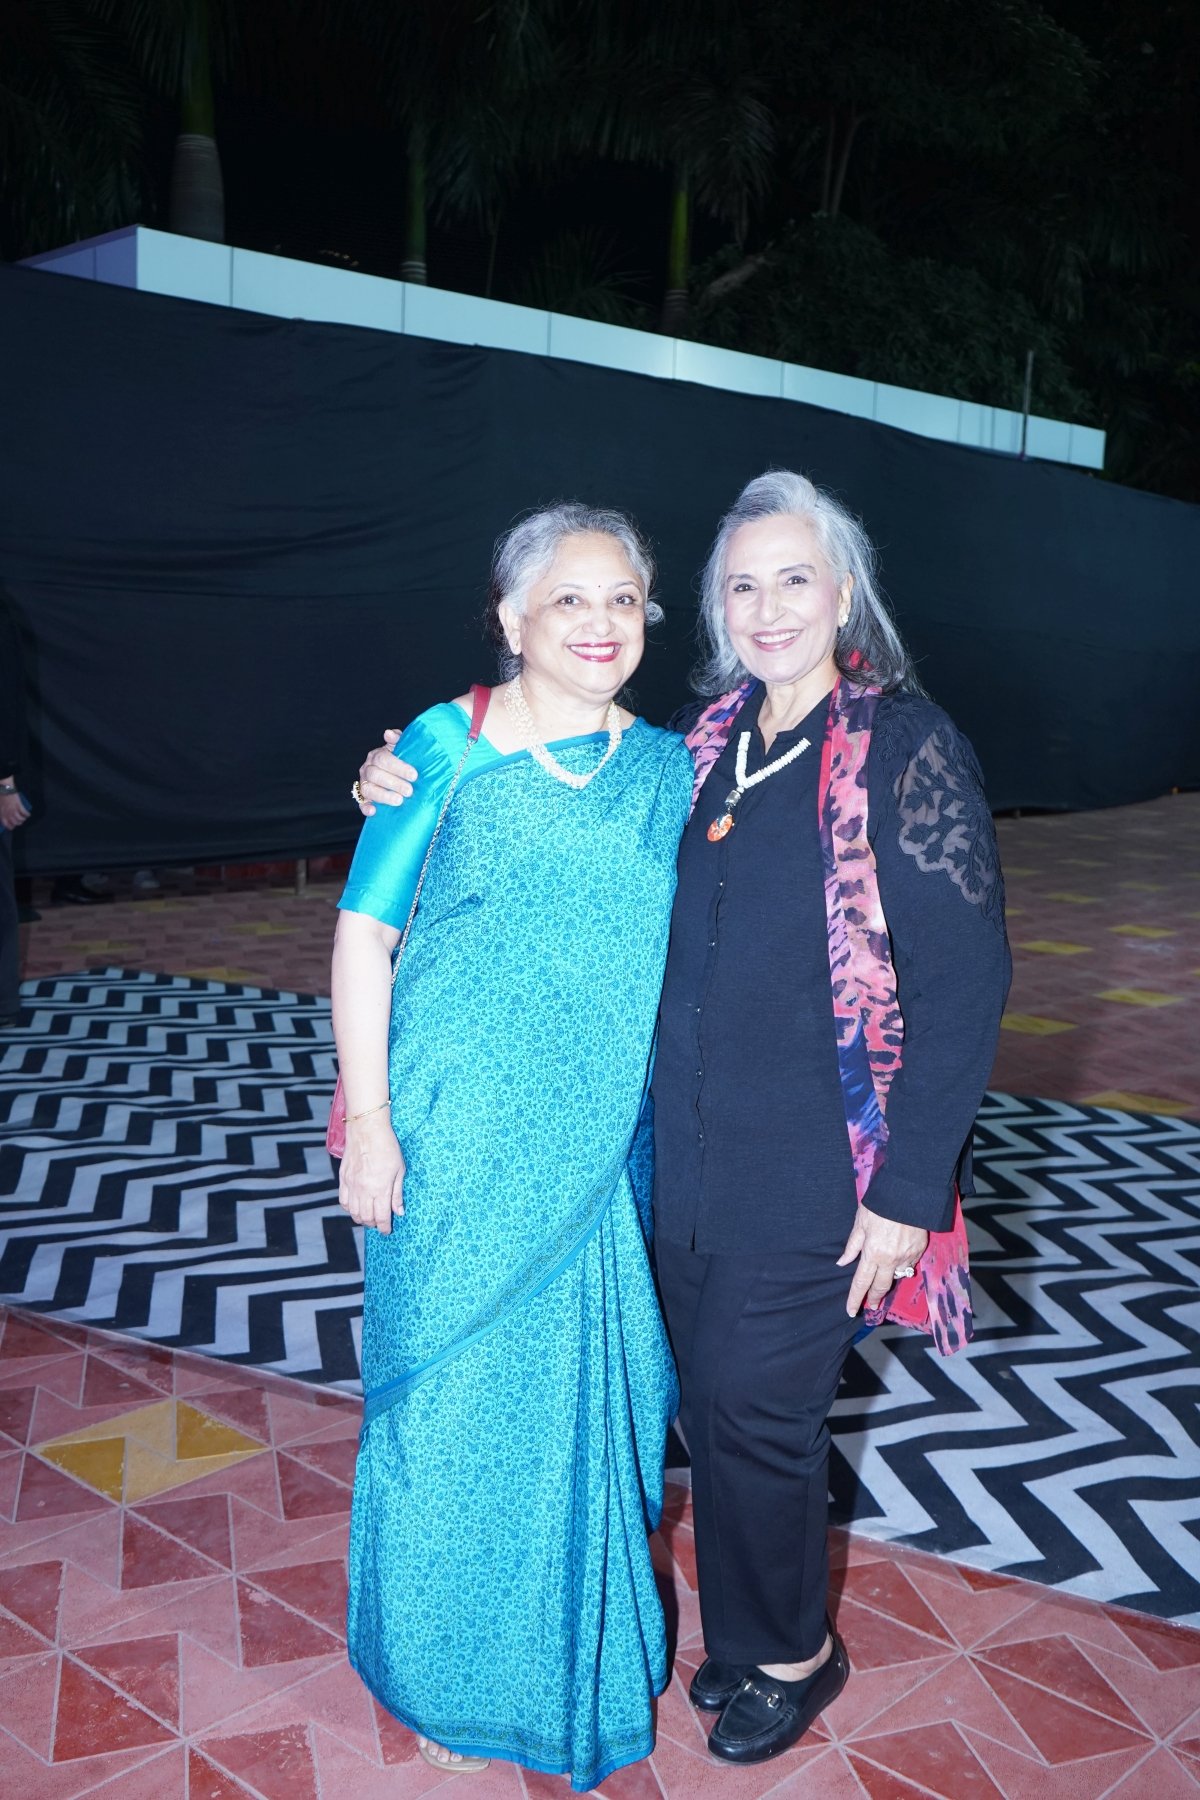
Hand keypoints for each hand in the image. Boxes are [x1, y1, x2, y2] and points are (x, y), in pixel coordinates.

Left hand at [0, 791, 29, 830]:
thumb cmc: (1, 796)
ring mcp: (14, 810)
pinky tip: (28, 814)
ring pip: (20, 819)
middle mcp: (8, 814)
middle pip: (15, 823)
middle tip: (19, 821)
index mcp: (2, 814)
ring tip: (24, 818)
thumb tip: (6, 816)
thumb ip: (2, 812)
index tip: (13, 826)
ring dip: (23, 819)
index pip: (7, 825)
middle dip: (18, 823)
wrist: (4, 789)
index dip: (11, 827)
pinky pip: (24, 813)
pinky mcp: (19, 806)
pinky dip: (27, 814)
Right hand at [338, 1111, 405, 1232]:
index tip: (388, 1231)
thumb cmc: (387, 1147)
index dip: (385, 1227)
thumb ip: (397, 1193)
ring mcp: (351, 1185)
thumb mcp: (400, 1170)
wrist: (367, 1129)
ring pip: (353, 1212)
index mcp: (380, 1189)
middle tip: (380, 1223)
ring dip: (361, 1219)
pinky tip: (356, 1207)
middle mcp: (364, 1190)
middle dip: (374, 1224)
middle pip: (366, 1218)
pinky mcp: (343, 1179)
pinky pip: (343, 1201)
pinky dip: (349, 1208)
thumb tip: (399, 1212)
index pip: (381, 1217)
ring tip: (369, 1217)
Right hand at [356, 732, 417, 815]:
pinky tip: (373, 811)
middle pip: (375, 775)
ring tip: (399, 801)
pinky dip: (366, 808)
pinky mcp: (364, 799)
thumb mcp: (401, 748)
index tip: (414, 775)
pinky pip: (362, 803)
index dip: (398, 767)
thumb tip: (388, 733)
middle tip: (410, 791)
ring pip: (368, 789)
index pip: (383, 759)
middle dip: (394, 783)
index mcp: (376, 756)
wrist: (398, 775)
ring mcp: (364, 784)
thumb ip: (398, 739)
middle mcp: (367, 769)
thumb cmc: (401, 760)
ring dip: (383, 796)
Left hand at [837, 1205, 928, 1317]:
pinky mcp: (919, 1251)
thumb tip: (842, 1263)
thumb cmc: (880, 1205)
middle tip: (870, 1306)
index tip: (851, 1310)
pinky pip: (909, 1265)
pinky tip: (897, 1259)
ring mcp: (907, 1257)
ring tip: (883, 1278)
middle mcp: (890, 1259)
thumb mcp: (860, 1223)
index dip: (855, 1298)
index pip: (861, 1283)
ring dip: (889, 1279)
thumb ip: (852, 1246)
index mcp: (872, 1253)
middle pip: (881, 1287)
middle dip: (874, 1298)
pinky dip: (902, 1265)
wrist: (909, 1193)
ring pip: (897, 1276)